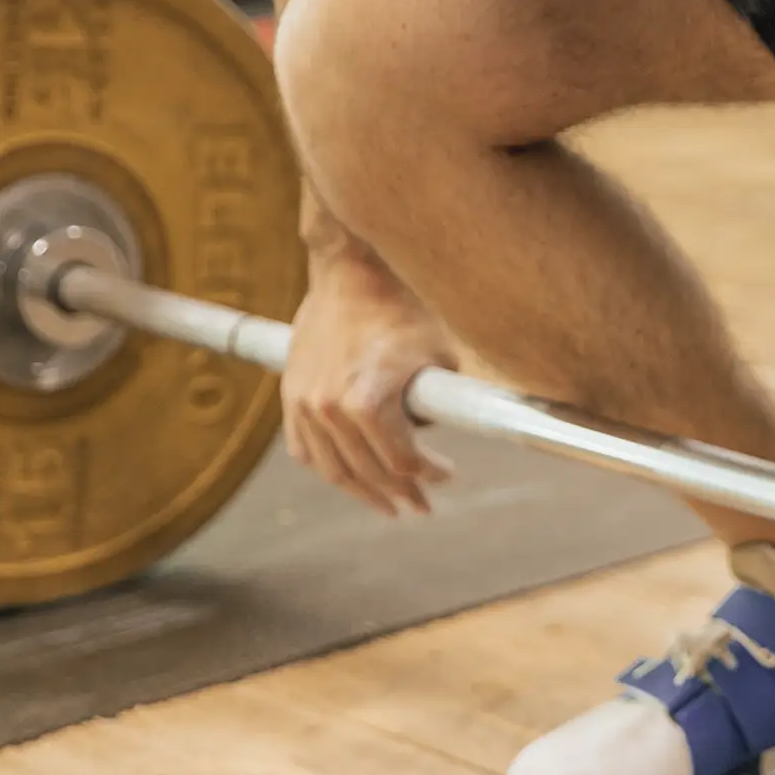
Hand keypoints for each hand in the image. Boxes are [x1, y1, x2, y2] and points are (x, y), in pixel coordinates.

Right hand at [282, 251, 457, 515]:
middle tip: (423, 504)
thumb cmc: (404, 307)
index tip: (448, 475)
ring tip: (390, 503)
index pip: (402, 461)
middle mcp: (329, 407)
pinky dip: (328, 465)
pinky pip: (305, 447)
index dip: (429, 475)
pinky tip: (349, 474)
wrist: (352, 270)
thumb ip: (453, 403)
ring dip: (364, 491)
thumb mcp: (443, 358)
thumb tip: (483, 431)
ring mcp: (305, 402)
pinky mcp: (291, 394)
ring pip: (335, 469)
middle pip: (371, 471)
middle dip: (402, 492)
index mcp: (367, 400)